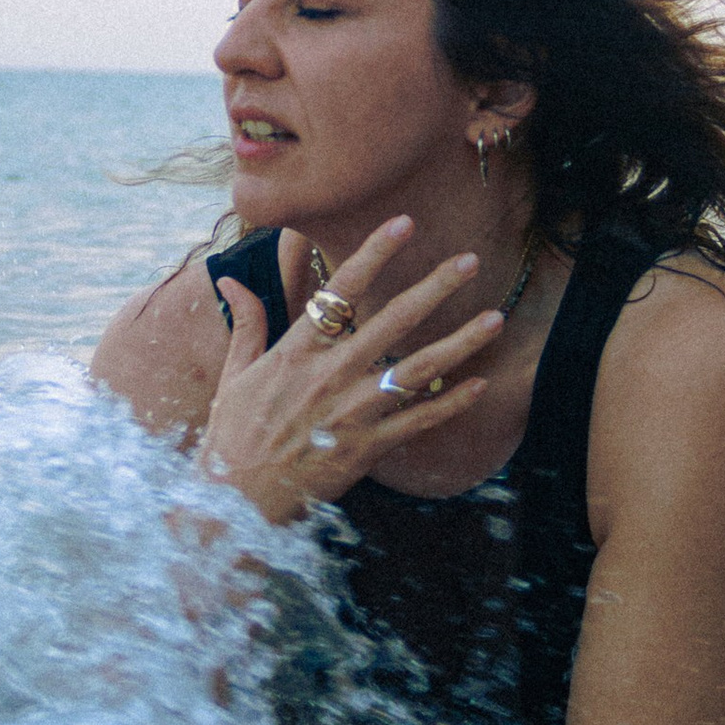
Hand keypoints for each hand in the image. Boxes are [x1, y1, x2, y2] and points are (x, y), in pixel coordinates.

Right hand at [198, 217, 504, 524]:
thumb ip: (247, 323)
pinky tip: (480, 385)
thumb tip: (229, 278)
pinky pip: (417, 422)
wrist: (235, 501)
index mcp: (296, 351)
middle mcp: (329, 375)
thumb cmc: (231, 436)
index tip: (404, 224)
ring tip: (495, 320)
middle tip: (470, 261)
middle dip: (435, 288)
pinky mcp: (366, 449)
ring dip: (459, 343)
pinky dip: (450, 404)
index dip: (375, 254)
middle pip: (392, 321)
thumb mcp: (233, 374)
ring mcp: (352, 413)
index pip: (340, 290)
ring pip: (416, 369)